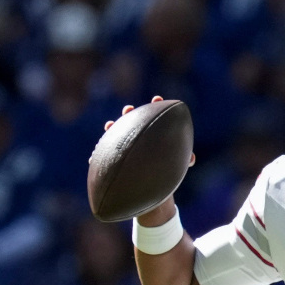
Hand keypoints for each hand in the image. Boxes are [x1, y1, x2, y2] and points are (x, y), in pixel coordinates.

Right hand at [106, 98, 194, 228]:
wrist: (151, 186)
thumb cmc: (165, 170)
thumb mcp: (176, 165)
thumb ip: (184, 159)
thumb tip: (191, 159)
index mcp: (152, 133)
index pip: (153, 116)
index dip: (155, 106)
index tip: (157, 98)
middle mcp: (136, 136)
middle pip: (131, 121)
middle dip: (129, 113)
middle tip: (129, 109)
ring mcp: (123, 146)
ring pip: (114, 135)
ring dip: (111, 129)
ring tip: (109, 126)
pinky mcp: (113, 159)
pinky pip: (104, 157)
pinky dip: (98, 156)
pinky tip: (93, 158)